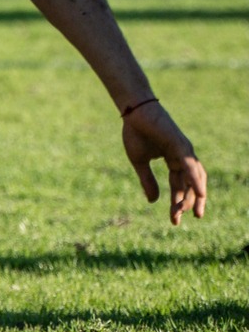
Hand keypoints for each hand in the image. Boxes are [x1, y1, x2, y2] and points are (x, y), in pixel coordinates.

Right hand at [120, 100, 206, 224]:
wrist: (133, 111)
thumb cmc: (135, 132)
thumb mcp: (139, 162)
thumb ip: (147, 180)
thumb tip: (153, 201)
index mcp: (174, 160)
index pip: (179, 185)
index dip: (177, 202)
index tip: (174, 220)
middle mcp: (183, 156)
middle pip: (191, 184)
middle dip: (190, 202)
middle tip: (188, 219)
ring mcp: (184, 150)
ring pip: (195, 177)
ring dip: (196, 195)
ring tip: (195, 211)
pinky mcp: (181, 145)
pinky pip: (191, 166)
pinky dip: (196, 180)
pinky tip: (199, 193)